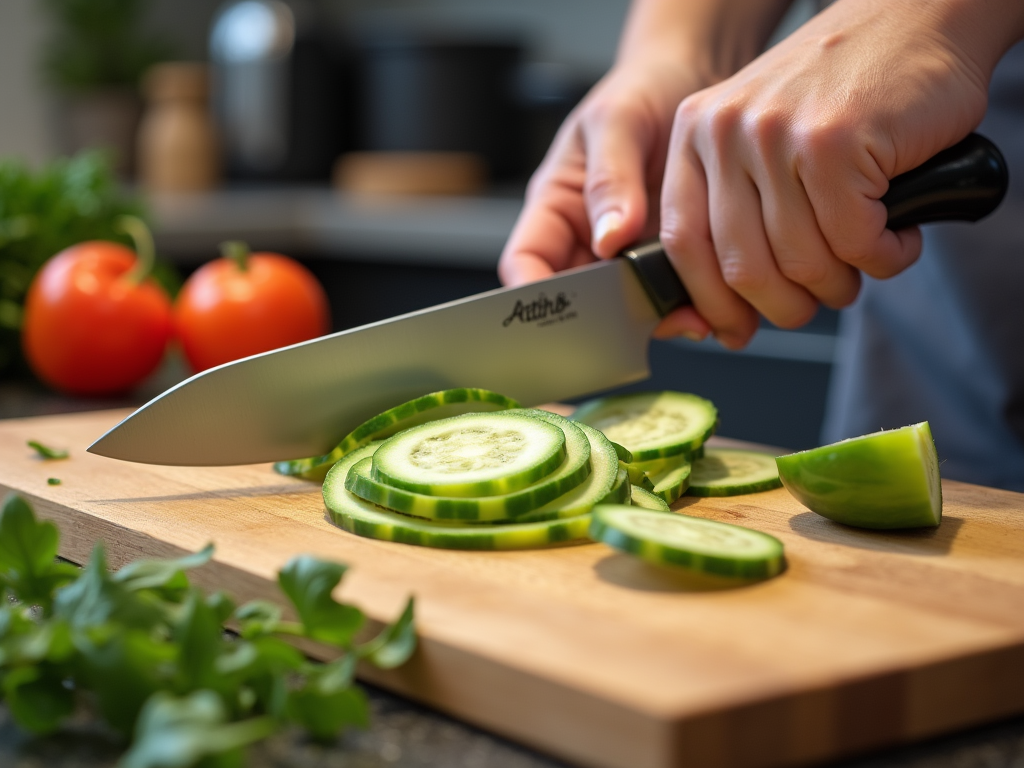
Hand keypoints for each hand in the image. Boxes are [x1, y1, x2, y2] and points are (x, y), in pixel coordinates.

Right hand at [498, 58, 714, 340]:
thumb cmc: (643, 88)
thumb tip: (608, 237)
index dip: (533, 294)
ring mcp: (626, 254)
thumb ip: (610, 178)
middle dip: (607, 318)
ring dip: (656, 318)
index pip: (526, 262)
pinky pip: (669, 296)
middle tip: (644, 319)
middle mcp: (586, 237)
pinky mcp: (666, 259)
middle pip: (577, 298)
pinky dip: (689, 307)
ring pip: (626, 306)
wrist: (695, 78)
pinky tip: (710, 304)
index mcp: (556, 205)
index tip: (561, 313)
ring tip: (693, 316)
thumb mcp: (618, 120)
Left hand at [658, 0, 1000, 347]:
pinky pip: (854, 242)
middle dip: (785, 307)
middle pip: (742, 268)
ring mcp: (777, 135)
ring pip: (801, 262)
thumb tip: (727, 316)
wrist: (913, 19)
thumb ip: (736, 213)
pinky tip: (895, 235)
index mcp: (694, 136)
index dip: (711, 302)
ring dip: (840, 284)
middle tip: (816, 302)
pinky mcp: (834, 143)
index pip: (682, 245)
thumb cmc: (842, 94)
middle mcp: (724, 132)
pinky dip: (884, 257)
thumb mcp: (761, 140)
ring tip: (865, 257)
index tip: (736, 331)